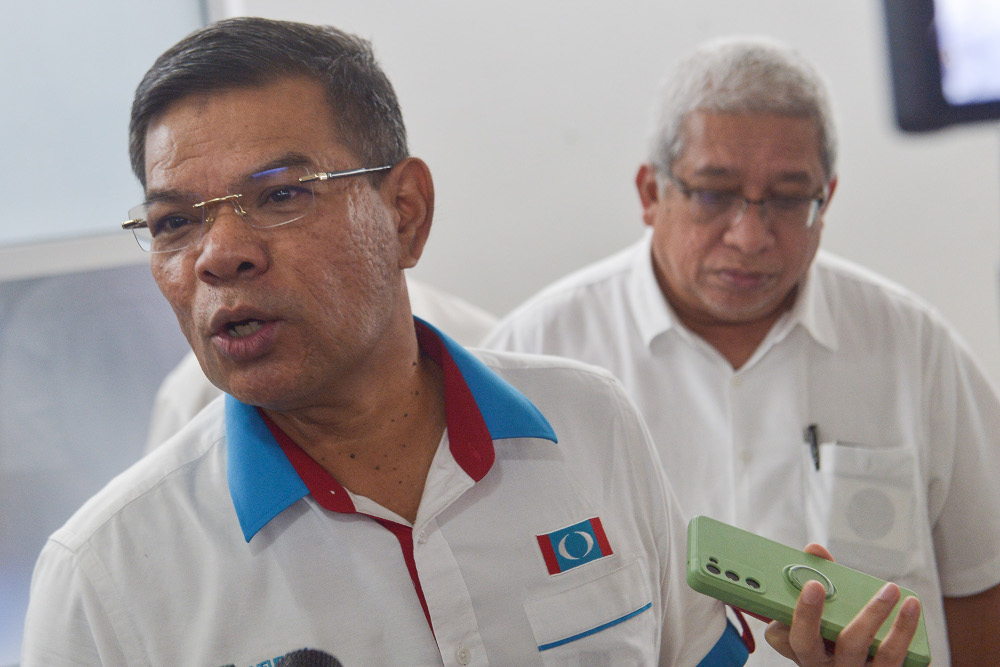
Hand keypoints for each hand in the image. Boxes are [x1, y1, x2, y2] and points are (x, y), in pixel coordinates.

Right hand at [764, 544, 921, 665]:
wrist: (865, 666)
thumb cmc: (843, 636)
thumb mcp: (827, 616)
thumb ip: (820, 582)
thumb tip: (815, 550)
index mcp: (801, 650)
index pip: (778, 636)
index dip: (783, 613)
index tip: (802, 587)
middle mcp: (819, 665)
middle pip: (808, 643)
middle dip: (810, 615)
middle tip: (816, 584)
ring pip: (856, 647)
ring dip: (874, 614)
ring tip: (891, 589)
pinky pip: (892, 657)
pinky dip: (904, 630)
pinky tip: (911, 607)